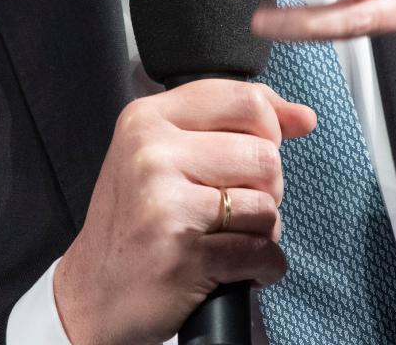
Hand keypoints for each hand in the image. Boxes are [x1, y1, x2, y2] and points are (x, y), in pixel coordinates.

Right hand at [53, 79, 316, 344]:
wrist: (92, 295)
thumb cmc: (134, 222)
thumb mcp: (162, 153)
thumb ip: (229, 124)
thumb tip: (303, 117)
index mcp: (147, 119)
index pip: (245, 99)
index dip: (271, 128)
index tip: (265, 148)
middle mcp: (152, 153)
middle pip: (265, 156)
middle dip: (266, 189)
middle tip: (233, 208)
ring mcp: (165, 204)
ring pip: (267, 205)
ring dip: (262, 231)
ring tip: (228, 238)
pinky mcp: (183, 254)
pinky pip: (261, 252)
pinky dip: (262, 267)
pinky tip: (234, 269)